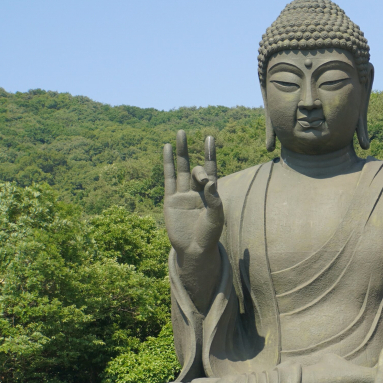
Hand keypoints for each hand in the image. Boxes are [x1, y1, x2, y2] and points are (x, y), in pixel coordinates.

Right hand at [163, 130, 223, 258]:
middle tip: (197, 162)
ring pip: (181, 169)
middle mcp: (197, 191)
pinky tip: (166, 148)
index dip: (209, 154)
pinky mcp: (170, 200)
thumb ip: (214, 198)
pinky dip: (167, 163)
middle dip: (197, 165)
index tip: (209, 137)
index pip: (211, 170)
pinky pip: (169, 179)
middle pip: (196, 170)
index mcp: (211, 194)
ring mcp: (183, 195)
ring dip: (181, 151)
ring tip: (180, 132)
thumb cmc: (209, 235)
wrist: (194, 250)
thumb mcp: (216, 217)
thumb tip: (210, 179)